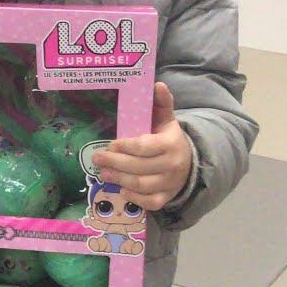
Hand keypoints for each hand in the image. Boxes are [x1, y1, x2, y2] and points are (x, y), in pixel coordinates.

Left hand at [91, 83, 191, 211]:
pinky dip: (133, 197)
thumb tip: (157, 84)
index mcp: (170, 143)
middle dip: (115, 163)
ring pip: (141, 185)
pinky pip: (149, 202)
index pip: (145, 146)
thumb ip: (161, 103)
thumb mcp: (167, 120)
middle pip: (139, 167)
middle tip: (97, 159)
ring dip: (119, 179)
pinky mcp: (166, 198)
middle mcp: (172, 165)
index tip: (111, 144)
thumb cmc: (168, 139)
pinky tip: (121, 188)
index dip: (125, 147)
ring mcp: (170, 184)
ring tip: (103, 173)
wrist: (189, 164)